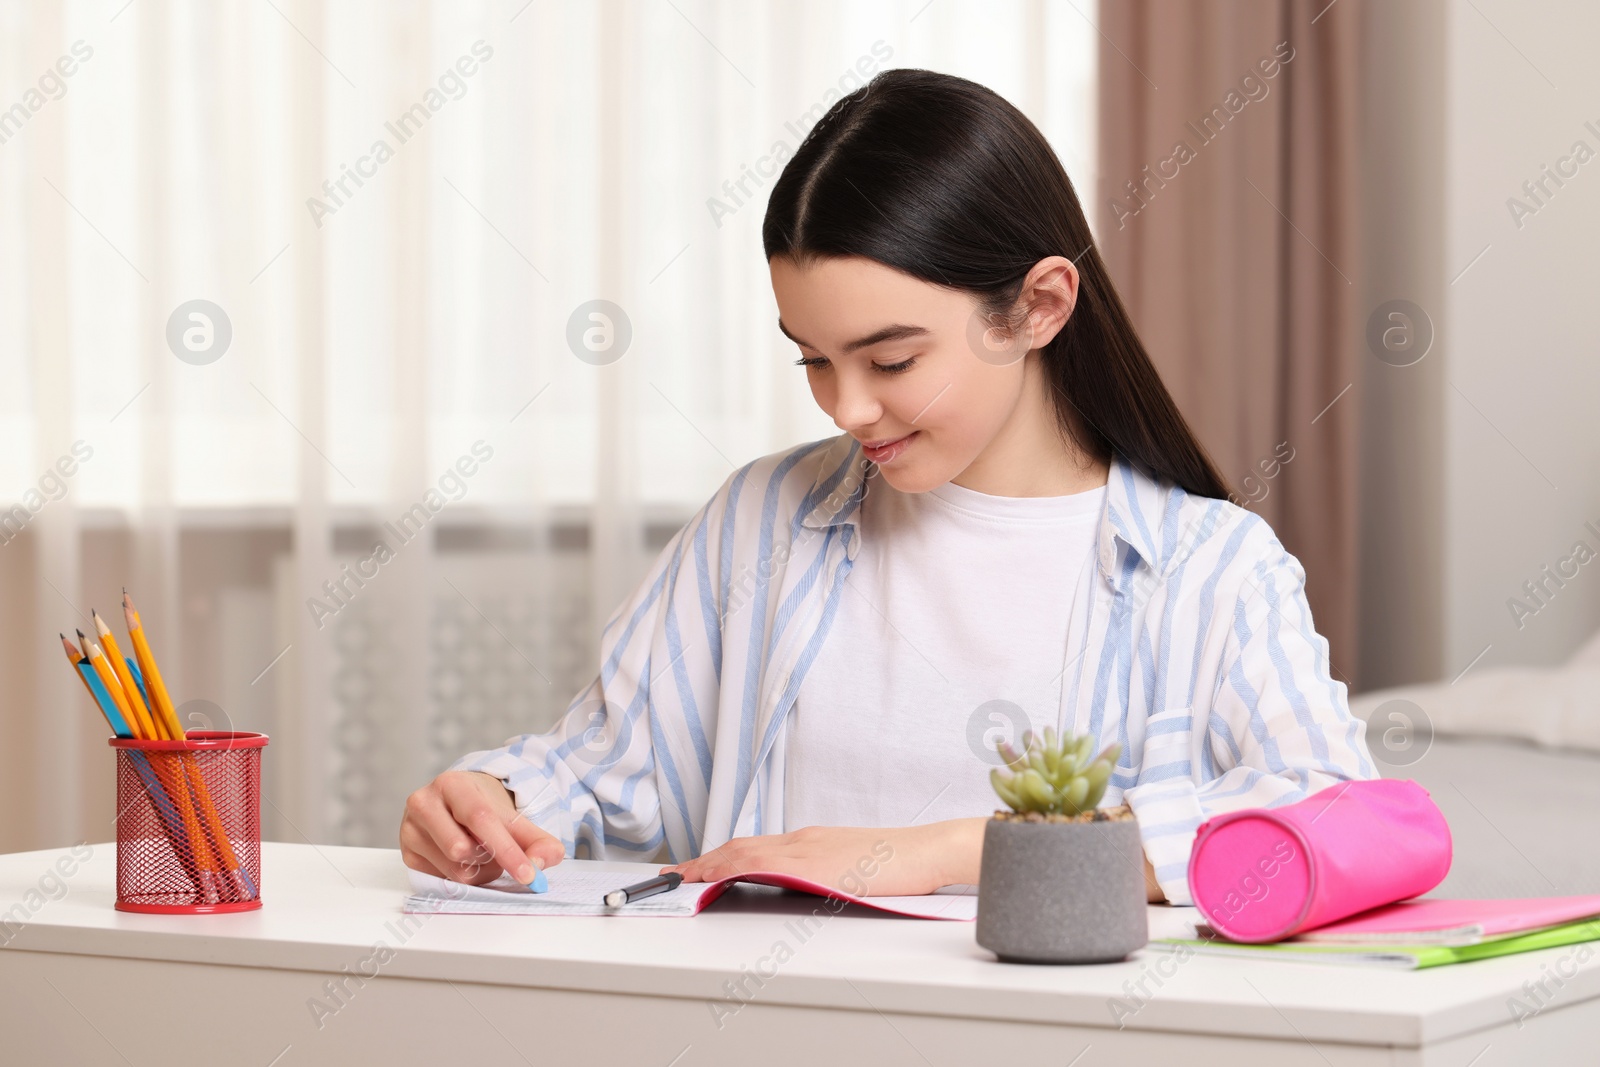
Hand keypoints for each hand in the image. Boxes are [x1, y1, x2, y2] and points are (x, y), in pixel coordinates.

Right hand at [400, 771, 564, 884]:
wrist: (457, 804)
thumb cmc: (486, 810)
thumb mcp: (514, 817)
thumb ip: (537, 840)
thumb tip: (540, 864)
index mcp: (452, 784)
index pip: (480, 819)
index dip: (507, 850)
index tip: (528, 874)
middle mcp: (423, 802)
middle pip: (462, 849)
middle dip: (489, 858)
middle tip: (496, 850)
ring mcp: (410, 829)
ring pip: (453, 869)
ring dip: (478, 870)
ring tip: (479, 852)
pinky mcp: (407, 853)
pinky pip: (441, 879)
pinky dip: (461, 875)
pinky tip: (462, 859)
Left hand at [662, 820, 985, 896]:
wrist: (924, 852)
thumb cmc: (896, 862)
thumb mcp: (850, 866)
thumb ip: (821, 871)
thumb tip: (799, 885)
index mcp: (809, 841)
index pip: (753, 846)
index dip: (719, 856)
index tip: (694, 867)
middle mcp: (803, 839)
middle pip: (741, 847)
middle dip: (704, 861)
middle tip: (673, 874)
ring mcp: (808, 848)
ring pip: (746, 851)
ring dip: (710, 864)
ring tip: (683, 877)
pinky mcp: (816, 861)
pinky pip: (765, 862)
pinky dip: (735, 867)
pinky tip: (719, 875)